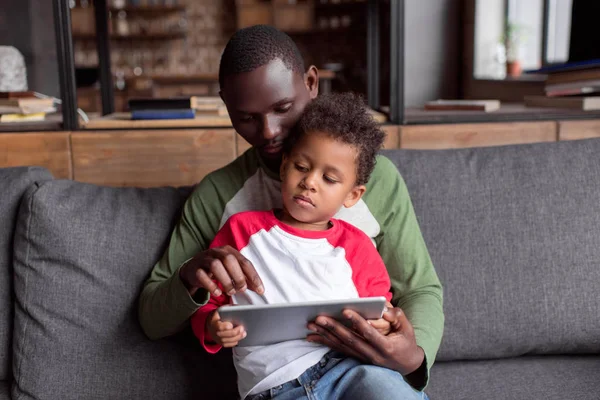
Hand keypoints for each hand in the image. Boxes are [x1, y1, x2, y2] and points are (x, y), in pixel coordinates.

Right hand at [179, 245, 264, 296]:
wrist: (193, 270)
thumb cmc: (216, 270)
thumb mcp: (230, 270)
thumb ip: (243, 277)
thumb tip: (258, 288)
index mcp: (229, 251)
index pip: (244, 261)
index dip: (253, 276)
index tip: (260, 289)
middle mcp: (217, 252)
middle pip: (229, 260)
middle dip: (238, 276)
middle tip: (242, 289)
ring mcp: (204, 259)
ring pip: (215, 266)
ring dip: (225, 281)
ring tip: (230, 291)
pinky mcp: (194, 269)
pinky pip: (201, 275)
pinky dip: (211, 285)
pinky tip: (217, 292)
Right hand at [206, 310, 245, 347]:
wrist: (211, 323)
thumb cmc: (219, 315)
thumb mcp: (222, 309)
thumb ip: (229, 308)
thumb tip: (240, 308)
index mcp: (214, 323)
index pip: (219, 327)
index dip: (226, 327)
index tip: (231, 325)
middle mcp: (215, 332)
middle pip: (225, 335)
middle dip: (235, 332)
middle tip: (242, 328)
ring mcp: (217, 339)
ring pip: (228, 341)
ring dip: (237, 337)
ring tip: (244, 333)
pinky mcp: (220, 343)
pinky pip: (228, 345)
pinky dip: (234, 342)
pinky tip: (239, 337)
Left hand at [307, 306, 423, 375]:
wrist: (406, 364)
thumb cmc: (406, 342)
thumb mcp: (407, 328)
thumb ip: (397, 316)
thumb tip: (385, 308)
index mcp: (385, 347)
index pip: (369, 333)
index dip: (357, 322)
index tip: (345, 310)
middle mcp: (372, 354)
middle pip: (350, 340)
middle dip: (333, 328)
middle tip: (319, 317)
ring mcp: (363, 358)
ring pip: (341, 345)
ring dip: (325, 335)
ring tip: (311, 324)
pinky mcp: (356, 357)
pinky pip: (339, 350)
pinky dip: (325, 342)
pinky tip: (312, 336)